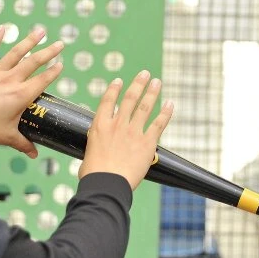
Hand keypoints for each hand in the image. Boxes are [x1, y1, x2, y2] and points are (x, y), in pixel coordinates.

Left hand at [0, 26, 63, 156]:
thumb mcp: (6, 137)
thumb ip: (23, 143)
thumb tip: (35, 154)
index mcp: (20, 96)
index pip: (43, 80)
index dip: (54, 72)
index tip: (62, 65)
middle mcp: (11, 80)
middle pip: (34, 62)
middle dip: (49, 52)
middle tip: (61, 43)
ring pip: (16, 52)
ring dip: (29, 40)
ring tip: (41, 31)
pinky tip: (2, 27)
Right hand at [79, 70, 173, 189]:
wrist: (107, 183)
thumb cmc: (94, 175)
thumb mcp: (88, 154)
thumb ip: (95, 148)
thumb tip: (93, 154)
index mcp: (100, 126)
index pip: (107, 101)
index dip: (114, 89)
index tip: (119, 81)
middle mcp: (117, 124)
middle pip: (129, 99)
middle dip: (138, 84)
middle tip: (145, 74)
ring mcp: (133, 132)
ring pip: (145, 106)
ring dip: (152, 92)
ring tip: (157, 82)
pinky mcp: (147, 142)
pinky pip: (159, 123)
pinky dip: (166, 113)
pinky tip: (170, 104)